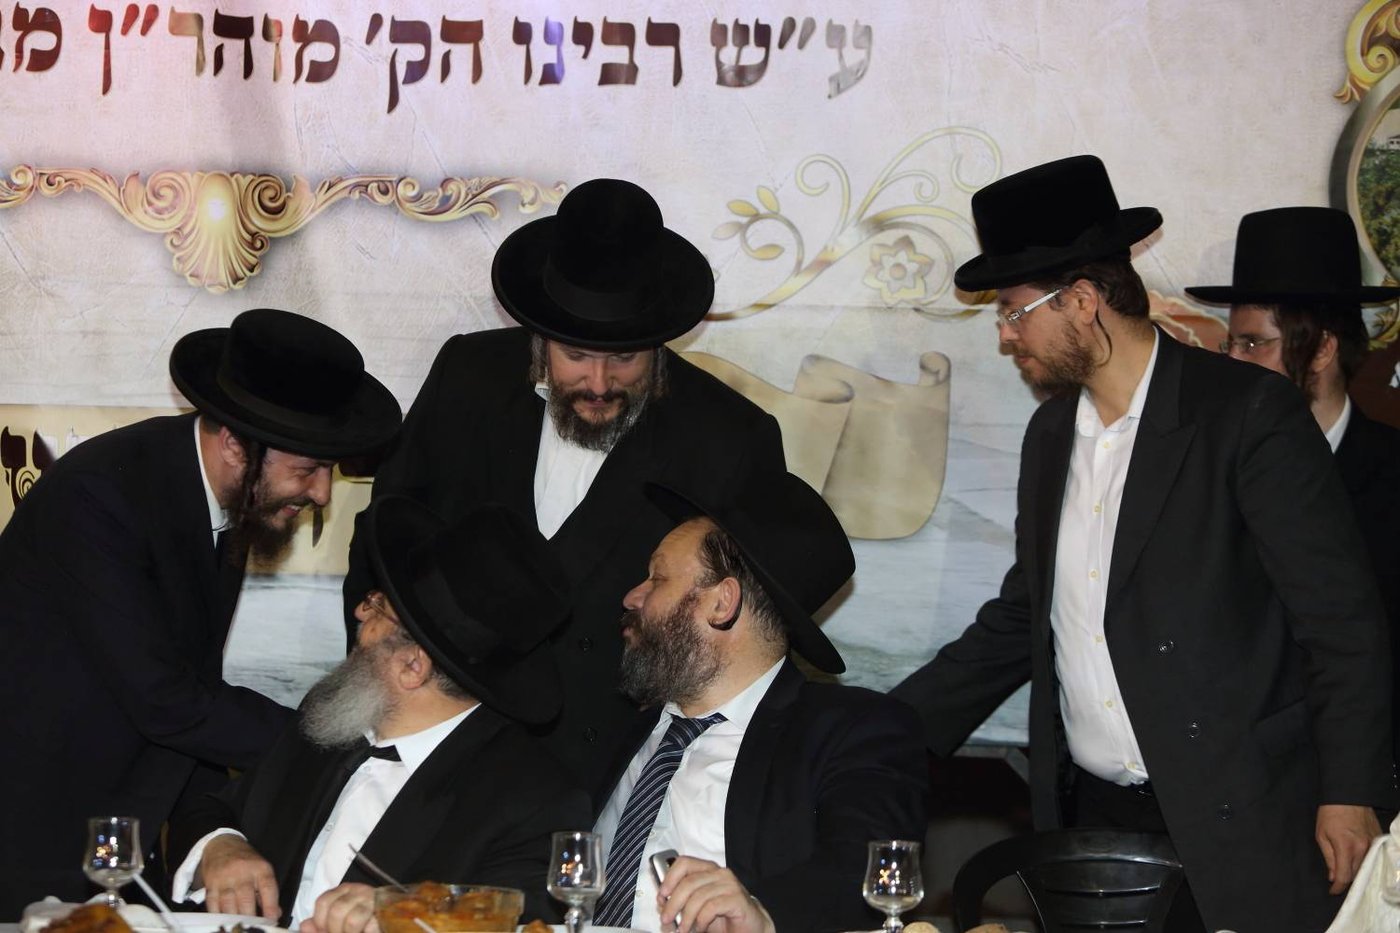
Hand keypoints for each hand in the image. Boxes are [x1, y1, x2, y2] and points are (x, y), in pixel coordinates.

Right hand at [199, 834, 279, 919]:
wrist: (221, 845)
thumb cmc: (246, 861)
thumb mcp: (262, 870)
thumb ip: (268, 892)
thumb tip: (276, 914)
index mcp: (260, 869)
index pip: (268, 888)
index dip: (270, 906)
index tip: (272, 920)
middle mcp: (242, 873)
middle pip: (246, 900)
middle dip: (251, 917)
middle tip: (255, 927)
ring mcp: (225, 879)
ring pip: (228, 905)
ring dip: (234, 919)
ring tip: (240, 927)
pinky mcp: (210, 886)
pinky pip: (213, 905)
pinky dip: (218, 916)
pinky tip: (224, 922)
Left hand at [299, 883, 379, 932]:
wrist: (394, 916)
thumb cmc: (362, 920)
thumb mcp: (337, 923)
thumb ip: (320, 926)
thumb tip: (304, 926)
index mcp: (343, 891)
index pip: (323, 902)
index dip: (320, 922)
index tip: (324, 931)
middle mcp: (358, 891)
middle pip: (337, 911)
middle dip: (334, 931)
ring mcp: (374, 901)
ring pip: (352, 921)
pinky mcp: (386, 912)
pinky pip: (371, 926)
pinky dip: (366, 932)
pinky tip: (365, 931)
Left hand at [656, 856, 774, 932]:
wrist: (750, 928)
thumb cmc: (722, 917)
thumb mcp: (697, 908)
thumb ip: (681, 903)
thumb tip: (661, 904)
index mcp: (708, 870)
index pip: (684, 863)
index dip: (669, 878)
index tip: (661, 896)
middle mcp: (719, 873)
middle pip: (688, 882)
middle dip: (673, 904)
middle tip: (666, 920)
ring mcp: (730, 884)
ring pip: (698, 896)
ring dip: (686, 917)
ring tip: (683, 930)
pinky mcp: (737, 898)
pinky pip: (711, 907)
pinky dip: (701, 920)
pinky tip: (699, 928)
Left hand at [1316, 803, 1381, 893]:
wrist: (1348, 795)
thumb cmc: (1330, 814)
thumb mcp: (1322, 835)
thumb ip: (1329, 858)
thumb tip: (1333, 877)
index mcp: (1346, 847)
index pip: (1345, 876)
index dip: (1338, 887)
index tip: (1332, 891)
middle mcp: (1363, 848)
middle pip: (1357, 874)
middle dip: (1347, 879)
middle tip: (1338, 880)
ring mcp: (1374, 845)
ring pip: (1367, 867)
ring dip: (1357, 872)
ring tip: (1347, 871)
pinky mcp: (1379, 840)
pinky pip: (1374, 857)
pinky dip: (1366, 862)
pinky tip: (1359, 862)